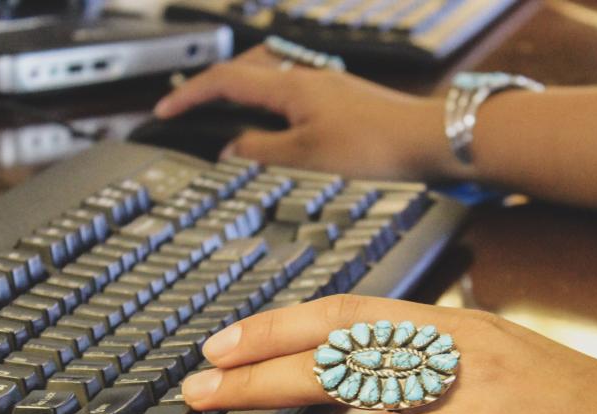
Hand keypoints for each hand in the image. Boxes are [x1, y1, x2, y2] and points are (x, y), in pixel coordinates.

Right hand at [153, 47, 455, 179]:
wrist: (433, 140)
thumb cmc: (379, 146)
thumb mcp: (308, 157)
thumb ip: (262, 152)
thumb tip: (230, 149)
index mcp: (291, 87)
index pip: (225, 80)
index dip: (190, 95)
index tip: (164, 110)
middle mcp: (307, 79)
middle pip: (246, 72)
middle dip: (212, 89)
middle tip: (191, 109)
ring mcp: (328, 88)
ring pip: (271, 82)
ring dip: (245, 98)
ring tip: (230, 123)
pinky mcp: (344, 102)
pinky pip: (294, 98)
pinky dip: (273, 111)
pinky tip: (280, 133)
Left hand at [182, 295, 596, 413]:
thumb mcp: (517, 370)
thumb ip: (444, 373)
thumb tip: (367, 389)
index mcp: (470, 332)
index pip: (355, 316)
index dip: (280, 329)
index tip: (222, 344)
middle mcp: (471, 365)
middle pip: (339, 369)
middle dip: (255, 384)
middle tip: (190, 397)